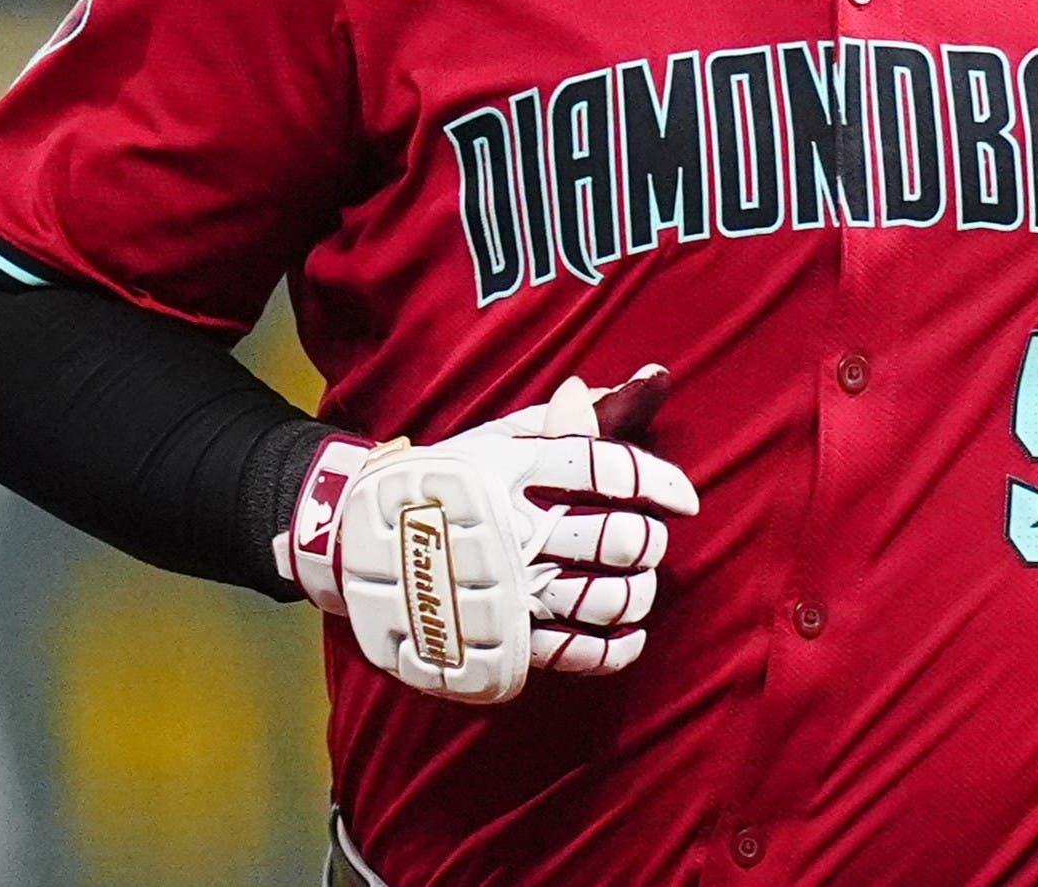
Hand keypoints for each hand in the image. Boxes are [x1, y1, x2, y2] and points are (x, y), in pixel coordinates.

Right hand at [279, 364, 696, 703]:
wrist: (352, 545)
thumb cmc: (439, 482)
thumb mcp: (490, 441)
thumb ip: (557, 420)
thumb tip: (615, 385)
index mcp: (511, 468)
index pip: (605, 467)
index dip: (657, 481)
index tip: (685, 497)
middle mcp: (514, 529)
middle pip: (617, 538)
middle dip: (648, 540)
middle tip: (647, 539)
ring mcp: (507, 588)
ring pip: (607, 597)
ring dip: (639, 590)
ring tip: (636, 581)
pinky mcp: (499, 638)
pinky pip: (577, 652)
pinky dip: (618, 646)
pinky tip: (630, 633)